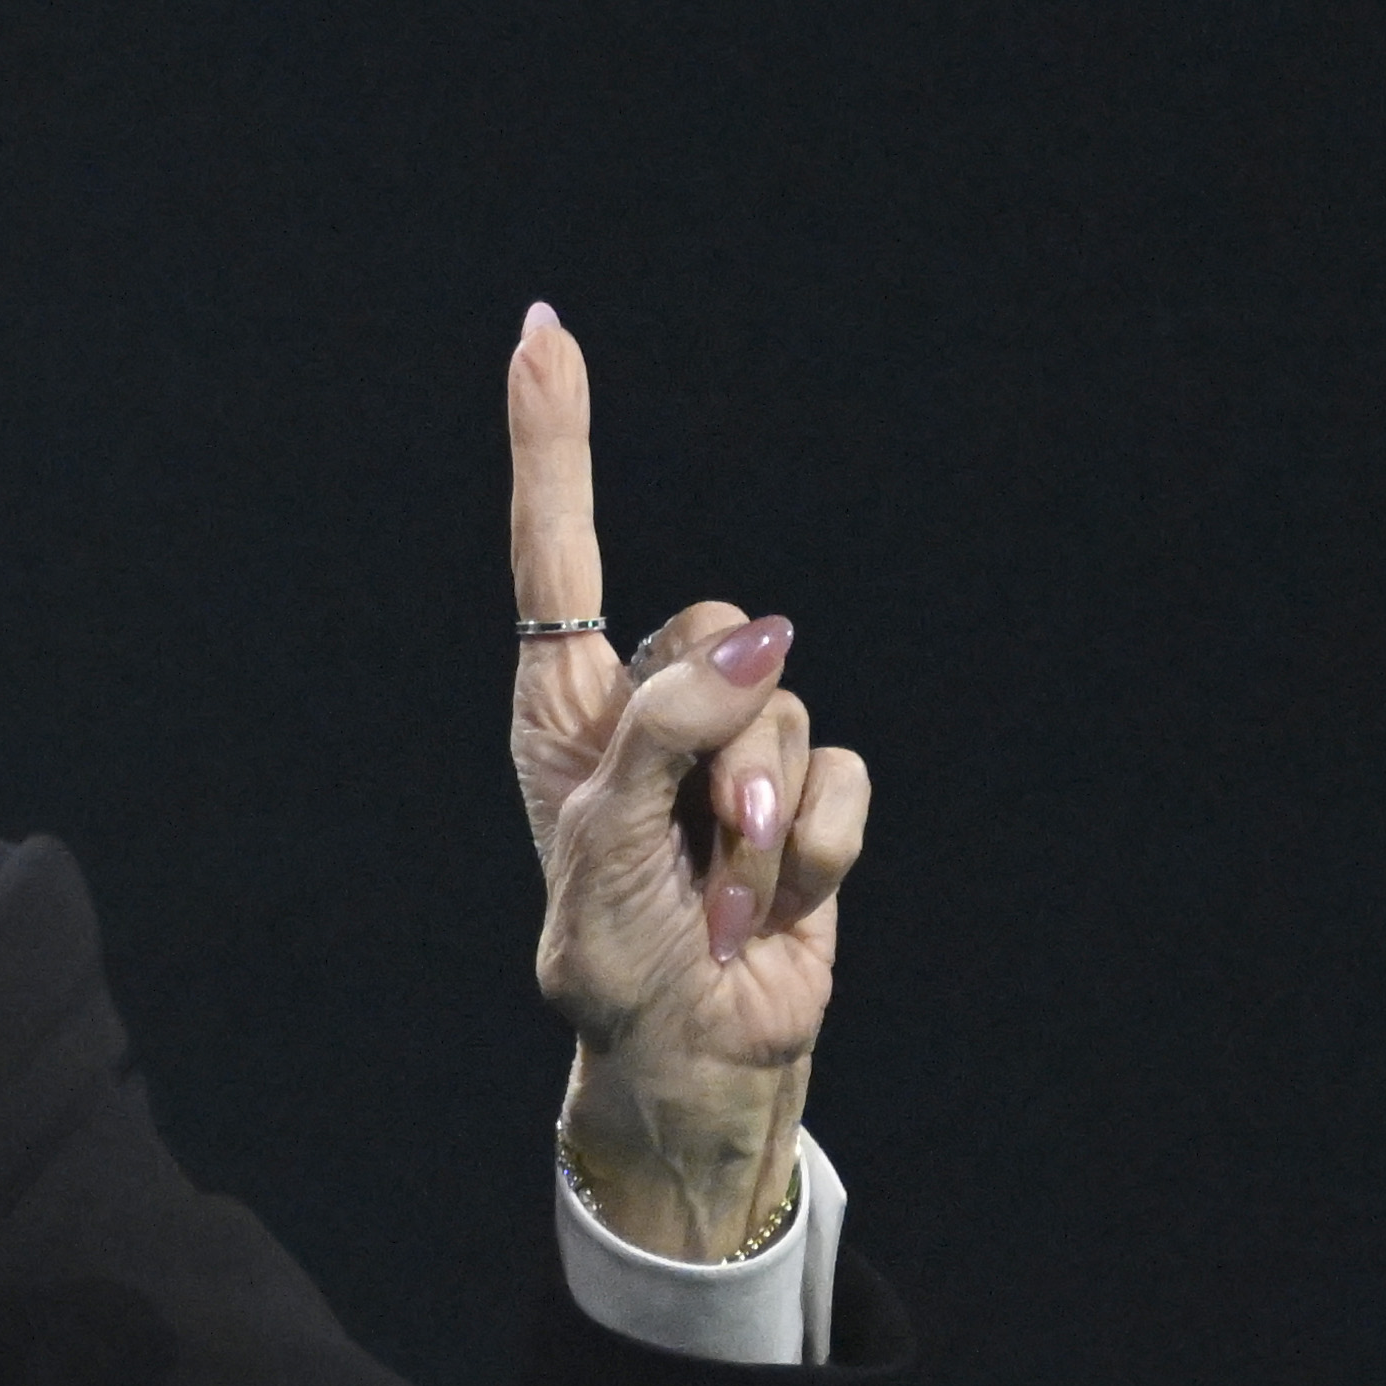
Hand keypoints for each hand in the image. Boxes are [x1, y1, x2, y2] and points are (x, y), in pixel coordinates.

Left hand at [507, 304, 870, 1256]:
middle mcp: (651, 709)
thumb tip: (771, 639)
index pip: (554, 546)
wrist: (688, 1056)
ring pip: (790, 711)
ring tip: (722, 890)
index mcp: (565, 702)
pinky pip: (846, 775)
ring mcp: (736, 754)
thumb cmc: (612, 951)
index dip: (552, 440)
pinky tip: (773, 906)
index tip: (539, 330)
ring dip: (761, 818)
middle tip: (690, 838)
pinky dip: (817, 850)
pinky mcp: (812, 802)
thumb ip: (671, 725)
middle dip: (716, 734)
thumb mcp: (605, 834)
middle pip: (719, 630)